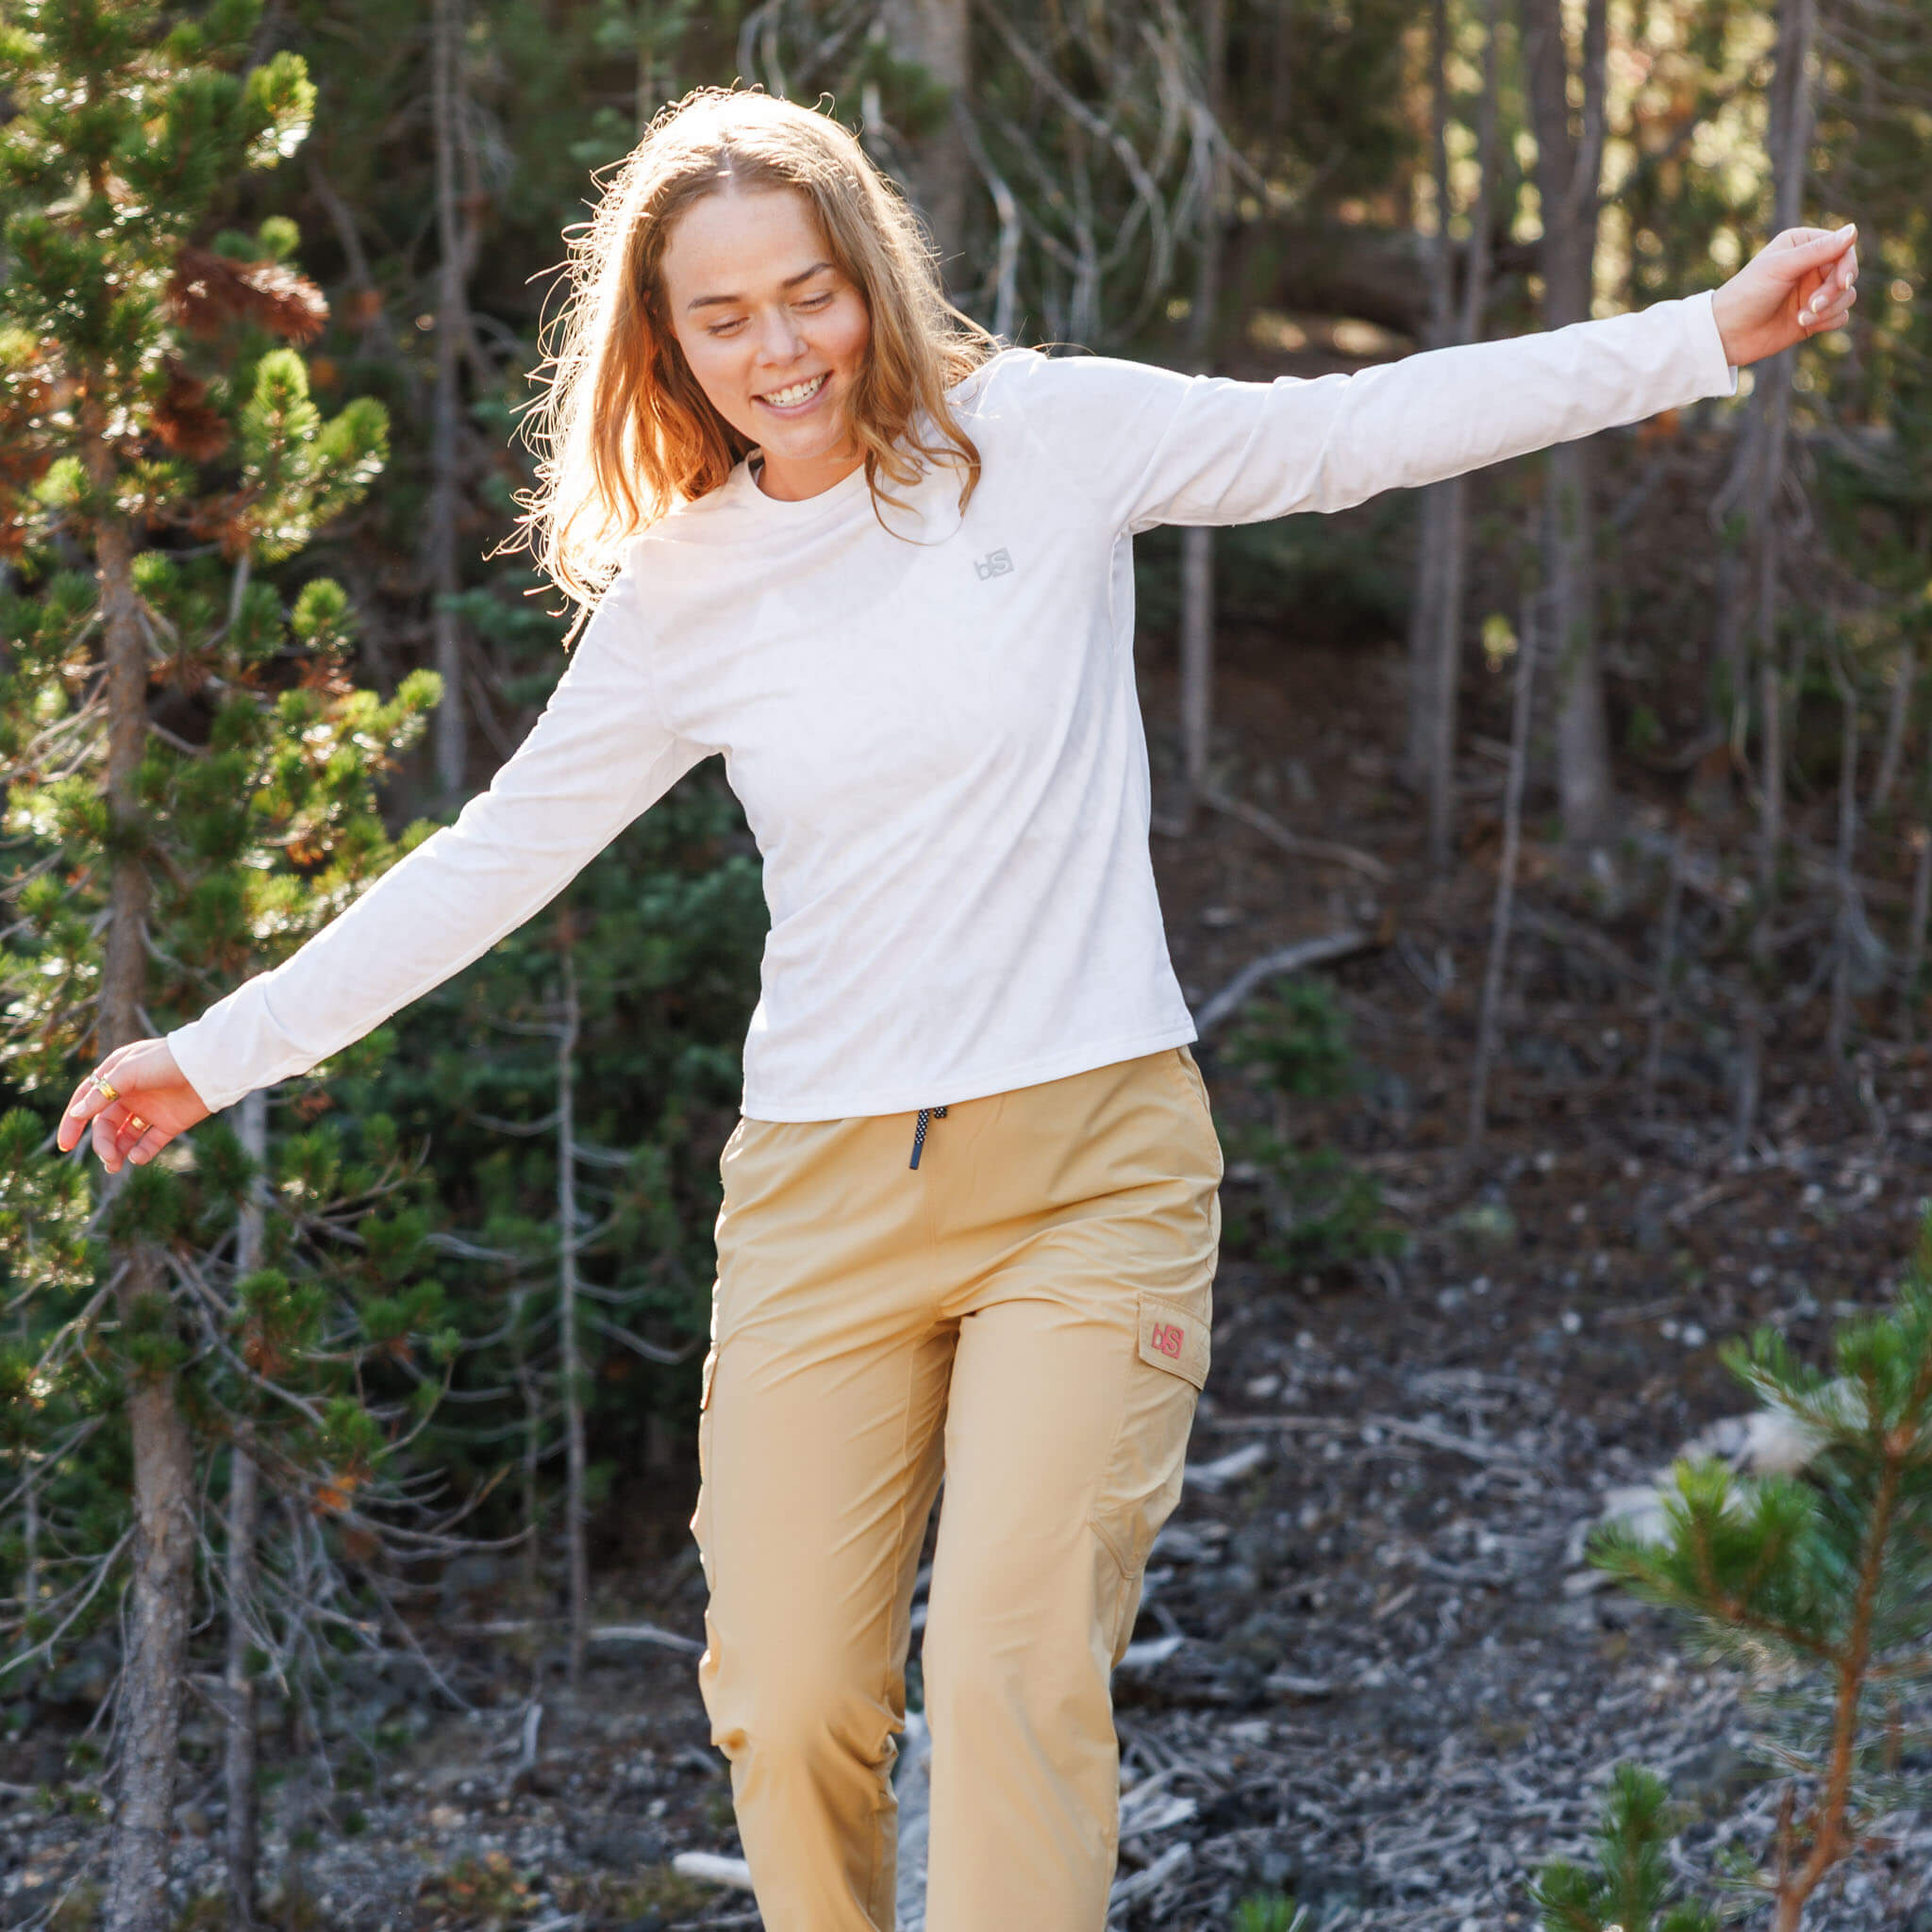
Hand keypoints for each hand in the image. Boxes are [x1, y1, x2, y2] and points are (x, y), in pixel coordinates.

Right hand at [57, 1039, 210, 1171]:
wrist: (211, 1066)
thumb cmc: (167, 1061)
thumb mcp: (129, 1072)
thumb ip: (103, 1093)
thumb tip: (77, 1113)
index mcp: (116, 1076)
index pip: (87, 1101)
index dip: (73, 1123)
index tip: (65, 1145)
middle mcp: (131, 1094)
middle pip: (105, 1124)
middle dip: (102, 1143)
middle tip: (107, 1158)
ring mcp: (151, 1110)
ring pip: (125, 1137)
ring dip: (117, 1151)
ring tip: (116, 1164)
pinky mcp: (171, 1123)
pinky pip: (150, 1143)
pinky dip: (141, 1153)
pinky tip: (137, 1157)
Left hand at [1711, 223, 1860, 367]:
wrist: (1726, 334)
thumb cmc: (1747, 294)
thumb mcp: (1782, 267)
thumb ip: (1818, 250)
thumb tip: (1854, 229)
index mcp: (1803, 244)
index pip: (1843, 248)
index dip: (1847, 265)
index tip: (1841, 283)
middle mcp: (1812, 266)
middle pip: (1847, 274)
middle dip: (1834, 291)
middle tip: (1812, 306)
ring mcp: (1814, 292)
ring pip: (1847, 296)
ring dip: (1829, 309)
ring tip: (1802, 317)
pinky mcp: (1814, 317)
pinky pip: (1840, 316)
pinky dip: (1827, 321)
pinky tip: (1803, 325)